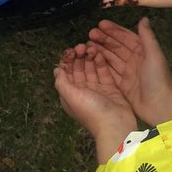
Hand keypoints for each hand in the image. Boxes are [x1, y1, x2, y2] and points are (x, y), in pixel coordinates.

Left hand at [54, 45, 136, 161]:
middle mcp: (82, 90)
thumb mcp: (71, 96)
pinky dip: (100, 62)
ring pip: (90, 68)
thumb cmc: (91, 111)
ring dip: (89, 57)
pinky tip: (99, 53)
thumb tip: (56, 69)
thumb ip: (62, 82)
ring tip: (90, 48)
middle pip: (78, 68)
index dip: (66, 61)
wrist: (115, 124)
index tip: (70, 51)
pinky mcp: (110, 86)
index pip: (66, 72)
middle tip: (81, 47)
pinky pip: (103, 71)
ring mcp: (96, 88)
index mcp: (70, 93)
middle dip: (78, 56)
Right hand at [87, 18, 171, 125]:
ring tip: (87, 44)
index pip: (126, 37)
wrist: (160, 105)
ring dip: (100, 50)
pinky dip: (100, 65)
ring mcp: (127, 73)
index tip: (101, 24)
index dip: (114, 30)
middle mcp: (134, 61)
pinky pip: (109, 72)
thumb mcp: (154, 55)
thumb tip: (143, 18)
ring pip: (111, 58)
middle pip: (117, 47)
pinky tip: (90, 59)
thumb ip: (147, 36)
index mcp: (143, 52)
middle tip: (90, 34)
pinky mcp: (122, 85)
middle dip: (104, 39)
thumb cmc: (158, 78)